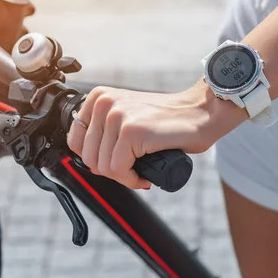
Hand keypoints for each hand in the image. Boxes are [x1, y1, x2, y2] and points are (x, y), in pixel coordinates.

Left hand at [67, 80, 246, 188]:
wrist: (201, 113)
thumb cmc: (169, 120)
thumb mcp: (128, 116)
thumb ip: (106, 130)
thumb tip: (89, 164)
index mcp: (99, 97)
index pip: (75, 141)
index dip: (96, 160)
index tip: (116, 163)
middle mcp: (104, 103)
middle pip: (88, 157)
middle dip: (111, 172)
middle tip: (133, 170)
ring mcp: (117, 116)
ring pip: (103, 167)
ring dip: (124, 178)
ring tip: (141, 172)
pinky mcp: (131, 131)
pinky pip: (119, 170)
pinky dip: (132, 180)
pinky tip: (144, 177)